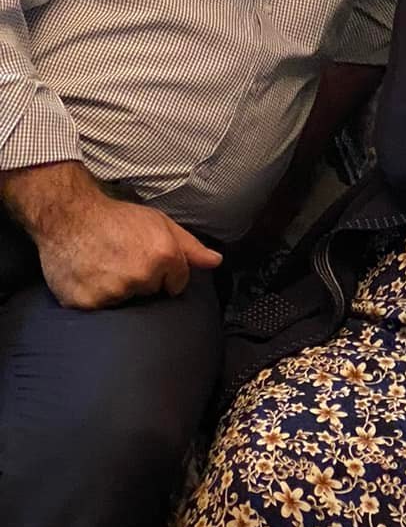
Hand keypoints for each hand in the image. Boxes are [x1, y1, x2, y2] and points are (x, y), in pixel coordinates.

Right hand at [36, 192, 220, 309]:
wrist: (69, 216)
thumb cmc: (116, 218)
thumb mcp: (159, 223)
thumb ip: (190, 246)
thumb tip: (216, 261)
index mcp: (163, 255)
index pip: (178, 283)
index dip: (165, 272)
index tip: (147, 259)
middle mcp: (141, 276)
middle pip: (152, 292)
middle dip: (142, 280)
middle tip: (122, 259)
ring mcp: (113, 292)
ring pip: (127, 302)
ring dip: (119, 290)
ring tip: (105, 266)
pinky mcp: (88, 303)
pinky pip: (101, 309)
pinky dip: (95, 297)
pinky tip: (90, 277)